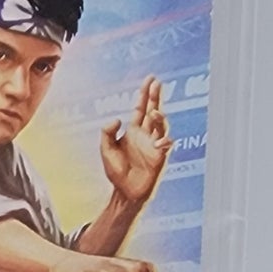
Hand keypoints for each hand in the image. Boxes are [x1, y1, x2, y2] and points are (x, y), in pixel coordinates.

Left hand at [100, 77, 170, 203]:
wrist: (125, 192)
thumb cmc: (117, 172)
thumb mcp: (106, 149)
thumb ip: (107, 132)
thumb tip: (117, 118)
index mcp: (133, 130)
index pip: (140, 108)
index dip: (144, 94)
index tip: (150, 79)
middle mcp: (146, 134)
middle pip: (153, 111)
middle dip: (156, 97)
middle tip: (157, 83)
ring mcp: (154, 144)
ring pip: (161, 125)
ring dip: (160, 117)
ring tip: (154, 112)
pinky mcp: (160, 156)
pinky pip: (166, 144)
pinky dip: (164, 141)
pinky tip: (159, 142)